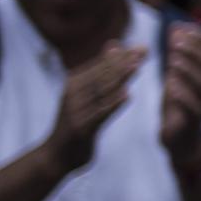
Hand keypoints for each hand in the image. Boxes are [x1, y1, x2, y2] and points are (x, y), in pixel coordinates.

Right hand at [45, 44, 146, 174]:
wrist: (56, 156)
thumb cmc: (77, 121)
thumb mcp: (86, 94)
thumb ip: (101, 71)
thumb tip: (115, 45)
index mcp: (74, 83)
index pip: (101, 66)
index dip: (122, 56)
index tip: (142, 47)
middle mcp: (72, 94)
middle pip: (102, 75)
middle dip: (124, 62)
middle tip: (144, 50)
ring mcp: (75, 111)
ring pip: (101, 92)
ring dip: (120, 78)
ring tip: (137, 66)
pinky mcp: (80, 128)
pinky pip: (99, 114)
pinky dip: (113, 103)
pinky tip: (127, 95)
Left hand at [158, 25, 200, 164]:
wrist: (182, 142)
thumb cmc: (179, 105)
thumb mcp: (178, 76)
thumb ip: (178, 54)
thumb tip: (175, 27)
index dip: (200, 38)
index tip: (182, 27)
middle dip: (195, 52)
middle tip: (175, 41)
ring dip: (189, 72)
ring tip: (172, 61)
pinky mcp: (193, 123)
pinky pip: (193, 109)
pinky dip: (183, 97)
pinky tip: (171, 87)